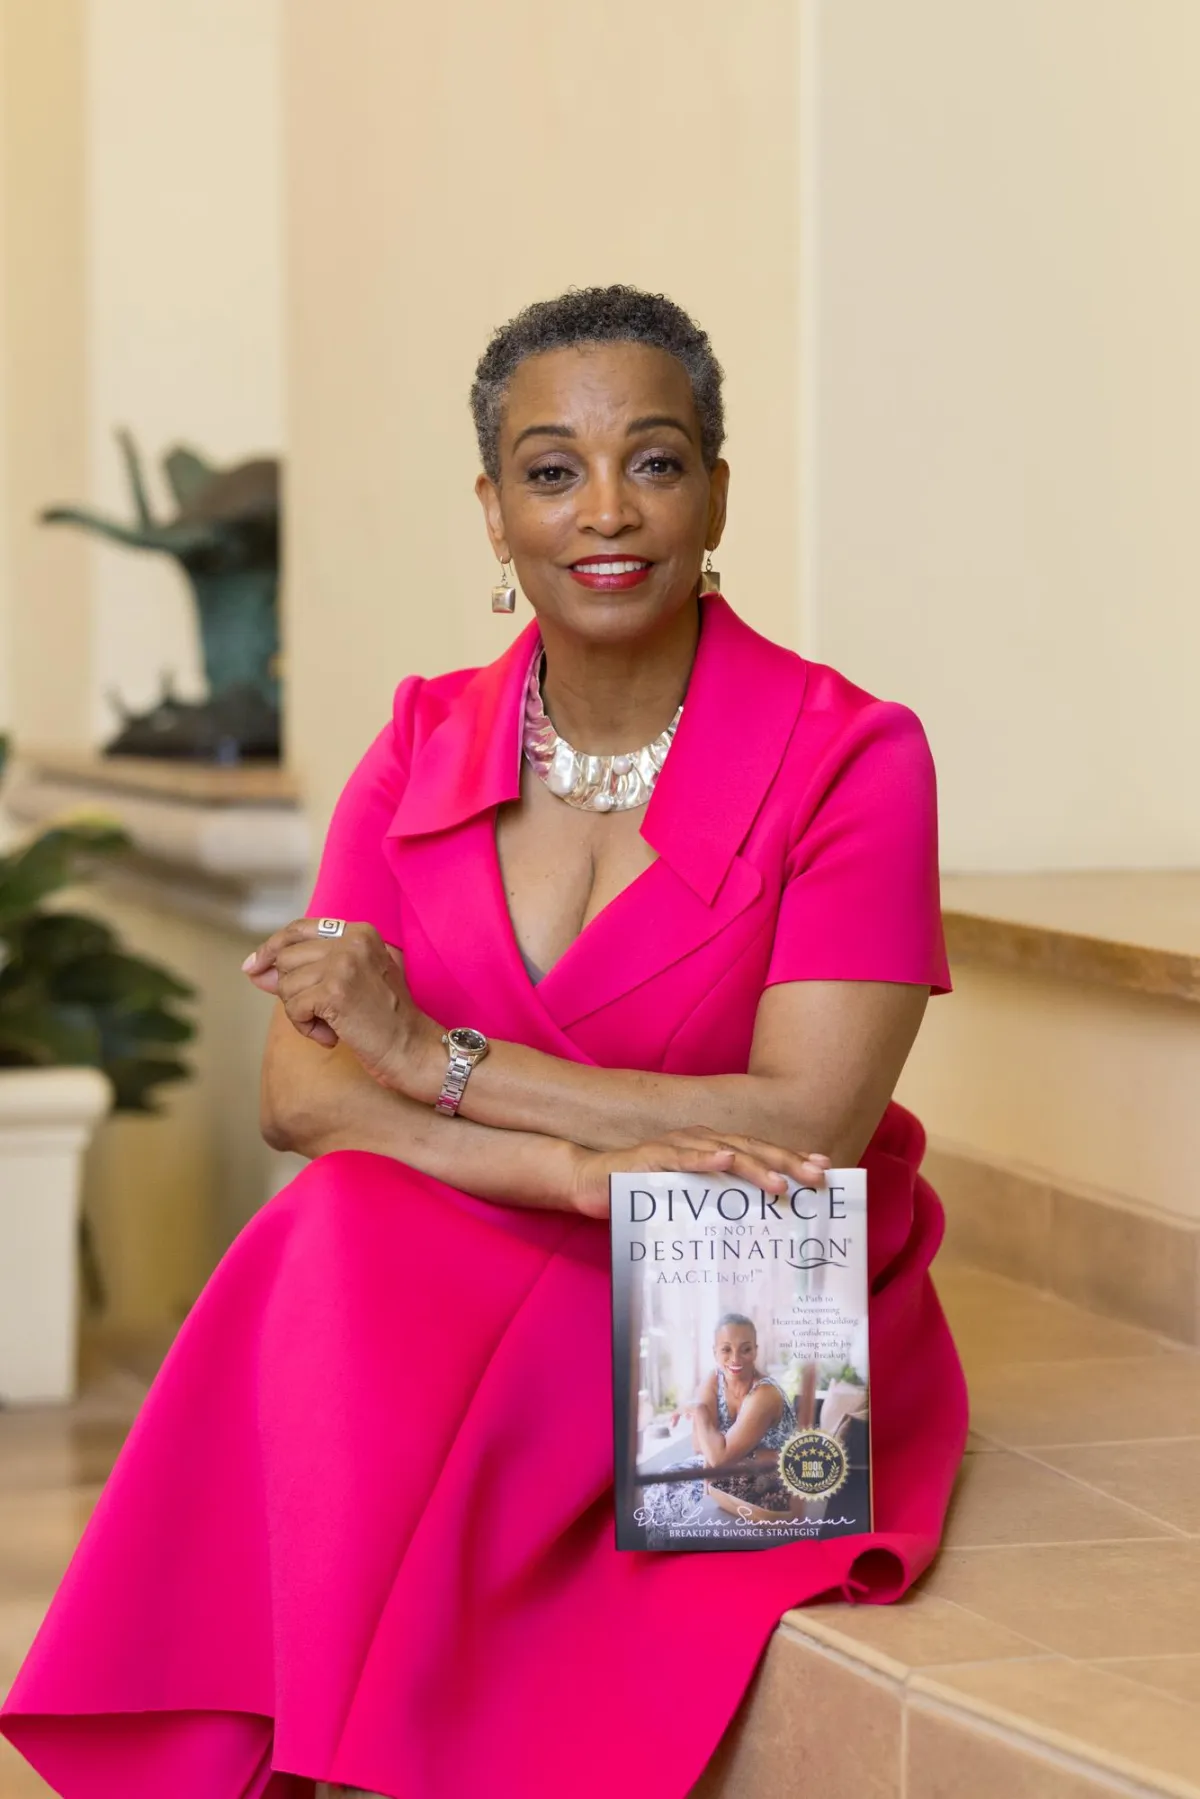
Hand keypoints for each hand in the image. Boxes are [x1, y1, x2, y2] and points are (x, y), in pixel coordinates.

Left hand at [241, 918, 439, 1088]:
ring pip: (285, 984)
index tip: (253, 966)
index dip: (272, 947)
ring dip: (301, 1013)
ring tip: (331, 1026)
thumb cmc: (383, 1020)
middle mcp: (352, 941)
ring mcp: (343, 964)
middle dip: (293, 990)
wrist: (412, 1048)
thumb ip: (304, 972)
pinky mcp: (335, 991)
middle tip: (321, 1013)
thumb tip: (255, 970)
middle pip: (287, 958)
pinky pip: (293, 1008)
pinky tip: (331, 1036)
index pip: (299, 929)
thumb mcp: (346, 983)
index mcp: (359, 932)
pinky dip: (306, 1028)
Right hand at [569, 1126, 830, 1220]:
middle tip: (818, 1177)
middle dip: (787, 1162)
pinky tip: (724, 1160)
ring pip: (723, 1154)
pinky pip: (681, 1157)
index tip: (827, 1170)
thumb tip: (757, 1231)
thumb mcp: (688, 1201)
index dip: (792, 1159)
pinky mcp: (651, 1157)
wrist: (590, 1181)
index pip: (760, 1154)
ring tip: (781, 1182)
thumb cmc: (642, 1194)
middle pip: (752, 1150)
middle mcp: (701, 1143)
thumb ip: (718, 1207)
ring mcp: (677, 1146)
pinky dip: (704, 1158)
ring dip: (754, 1166)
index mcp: (713, 1151)